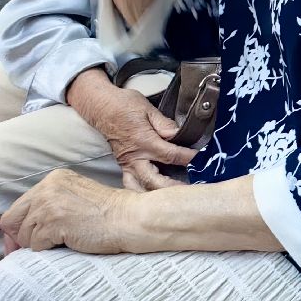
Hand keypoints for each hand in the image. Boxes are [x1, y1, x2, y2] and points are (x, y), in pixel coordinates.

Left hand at [1, 169, 137, 254]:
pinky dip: (49, 248)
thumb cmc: (107, 213)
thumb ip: (48, 206)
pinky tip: (69, 240)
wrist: (129, 218)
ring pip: (24, 236)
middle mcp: (47, 188)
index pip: (17, 206)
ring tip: (65, 238)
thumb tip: (16, 231)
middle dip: (21, 236)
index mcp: (53, 179)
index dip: (18, 226)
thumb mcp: (74, 198)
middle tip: (39, 244)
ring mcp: (49, 205)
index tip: (25, 239)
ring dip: (39, 243)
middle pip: (12, 220)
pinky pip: (36, 245)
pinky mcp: (53, 224)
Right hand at [67, 69, 193, 190]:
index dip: (187, 157)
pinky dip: (142, 190)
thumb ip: (165, 124)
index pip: (169, 155)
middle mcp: (133, 157)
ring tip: (172, 194)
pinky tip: (155, 192)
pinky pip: (131, 184)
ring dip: (154, 193)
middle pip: (153, 180)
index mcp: (142, 142)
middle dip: (170, 187)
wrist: (100, 106)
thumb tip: (179, 134)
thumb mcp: (148, 109)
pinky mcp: (123, 165)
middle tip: (188, 190)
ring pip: (139, 187)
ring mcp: (126, 164)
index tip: (200, 158)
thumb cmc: (124, 105)